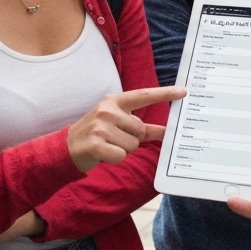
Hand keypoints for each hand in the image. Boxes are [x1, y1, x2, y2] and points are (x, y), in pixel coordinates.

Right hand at [67, 85, 184, 172]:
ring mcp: (100, 126)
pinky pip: (121, 155)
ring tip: (108, 145)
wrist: (67, 147)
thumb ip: (143, 128)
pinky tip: (103, 153)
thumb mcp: (118, 125)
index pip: (144, 95)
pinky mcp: (95, 143)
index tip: (183, 91)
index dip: (164, 94)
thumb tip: (166, 130)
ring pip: (132, 144)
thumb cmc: (98, 135)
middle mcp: (107, 110)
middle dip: (132, 139)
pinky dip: (115, 158)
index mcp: (114, 101)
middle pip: (140, 130)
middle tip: (114, 139)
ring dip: (123, 149)